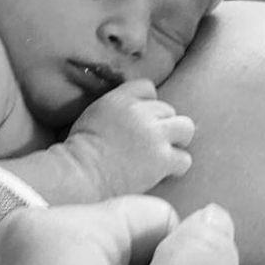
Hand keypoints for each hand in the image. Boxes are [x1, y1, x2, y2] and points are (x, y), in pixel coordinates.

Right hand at [64, 79, 194, 199]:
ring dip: (177, 141)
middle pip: (168, 110)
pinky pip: (185, 158)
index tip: (140, 121)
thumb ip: (118, 106)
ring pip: (185, 128)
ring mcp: (153, 135)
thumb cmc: (79, 152)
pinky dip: (176, 166)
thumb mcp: (94, 114)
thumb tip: (137, 110)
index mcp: (119, 99)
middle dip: (161, 126)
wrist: (79, 176)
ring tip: (163, 154)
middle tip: (149, 144)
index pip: (148, 88)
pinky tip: (164, 172)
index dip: (148, 104)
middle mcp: (140, 113)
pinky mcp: (161, 159)